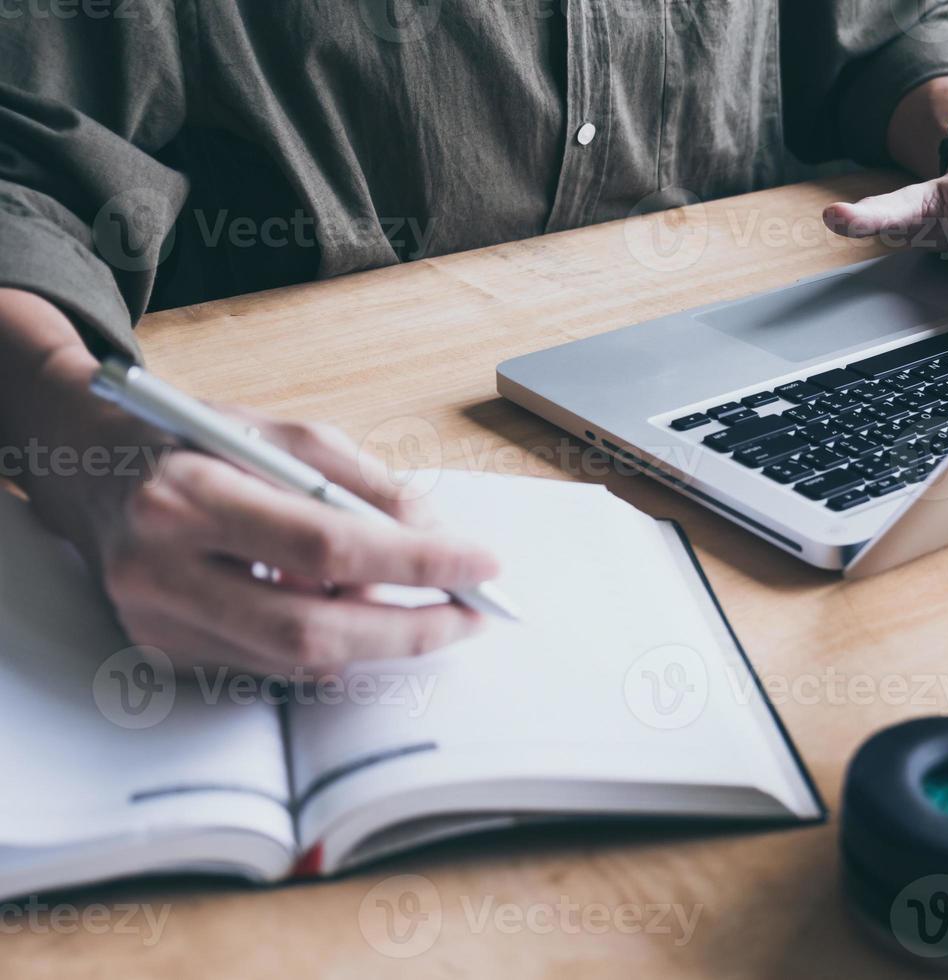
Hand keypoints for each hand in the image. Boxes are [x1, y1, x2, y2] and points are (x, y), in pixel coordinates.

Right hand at [4, 329, 502, 676]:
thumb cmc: (191, 441)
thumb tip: (437, 534)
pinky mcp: (161, 653)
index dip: (417, 563)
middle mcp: (160, 570)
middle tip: (473, 615)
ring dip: (377, 640)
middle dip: (410, 629)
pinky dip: (328, 645)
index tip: (482, 565)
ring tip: (427, 608)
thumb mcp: (279, 434)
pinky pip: (271, 665)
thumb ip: (361, 481)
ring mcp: (156, 622)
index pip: (328, 547)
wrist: (85, 468)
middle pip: (313, 630)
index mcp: (190, 496)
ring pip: (296, 660)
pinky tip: (356, 613)